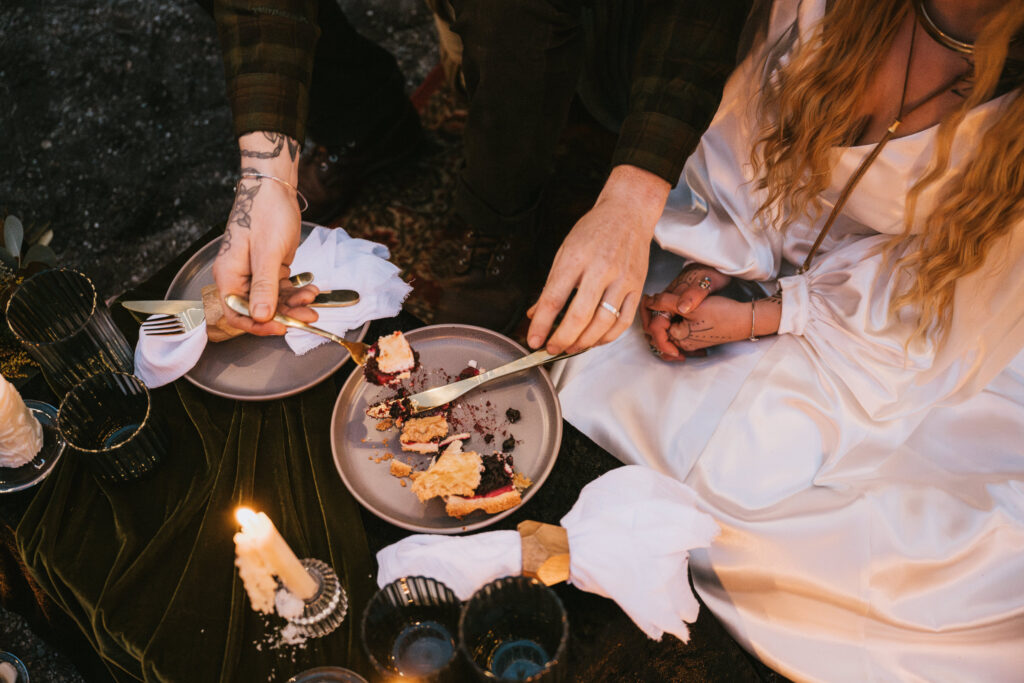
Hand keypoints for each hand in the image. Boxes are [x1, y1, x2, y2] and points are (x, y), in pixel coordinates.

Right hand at [212, 131, 313, 334]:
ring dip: (295, 303)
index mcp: (229, 275)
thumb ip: (264, 286)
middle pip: (259, 309)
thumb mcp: (267, 253)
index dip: (258, 325)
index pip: (237, 312)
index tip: (281, 328)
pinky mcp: (272, 268)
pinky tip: (312, 289)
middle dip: (285, 314)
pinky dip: (297, 291)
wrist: (275, 189)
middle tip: (308, 316)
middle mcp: (240, 277)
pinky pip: (283, 288)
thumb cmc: (265, 215)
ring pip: (275, 300)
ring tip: (314, 299)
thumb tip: (260, 317)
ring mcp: (256, 273)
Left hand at [526, 165, 670, 353]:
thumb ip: (551, 285)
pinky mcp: (637, 287)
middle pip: (579, 316)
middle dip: (562, 339)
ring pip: (603, 323)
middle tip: (550, 349)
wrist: (628, 213)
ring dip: (584, 342)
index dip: (542, 325)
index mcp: (576, 258)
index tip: (533, 339)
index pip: (554, 299)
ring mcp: (622, 280)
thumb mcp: (565, 251)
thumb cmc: (595, 230)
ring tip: (570, 348)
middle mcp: (601, 269)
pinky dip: (607, 337)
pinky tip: (594, 340)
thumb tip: (536, 314)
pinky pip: (623, 321)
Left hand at [640, 264, 731, 357]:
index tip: (648, 298)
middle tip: (651, 300)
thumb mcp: (690, 305)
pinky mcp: (696, 338)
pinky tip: (672, 312)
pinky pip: (677, 333)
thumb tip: (648, 300)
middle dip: (652, 317)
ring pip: (667, 332)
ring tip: (660, 304)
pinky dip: (672, 323)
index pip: (654, 328)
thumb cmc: (721, 313)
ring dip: (661, 320)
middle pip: (658, 333)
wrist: (744, 320)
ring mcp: (689, 343)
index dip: (648, 312)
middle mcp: (682, 345)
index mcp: (678, 338)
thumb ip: (666, 302)